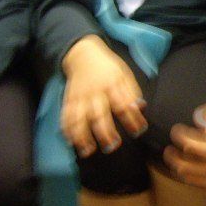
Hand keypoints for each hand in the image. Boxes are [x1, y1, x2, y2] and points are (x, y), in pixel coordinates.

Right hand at [61, 35, 146, 156]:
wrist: (83, 54)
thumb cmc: (108, 68)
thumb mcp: (124, 74)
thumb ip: (132, 92)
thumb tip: (140, 108)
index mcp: (112, 84)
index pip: (123, 103)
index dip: (131, 118)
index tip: (138, 131)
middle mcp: (95, 91)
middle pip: (99, 113)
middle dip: (105, 131)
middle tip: (112, 145)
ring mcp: (80, 96)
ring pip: (79, 117)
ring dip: (82, 135)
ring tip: (87, 150)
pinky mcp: (68, 100)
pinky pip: (66, 116)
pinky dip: (67, 130)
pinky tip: (71, 142)